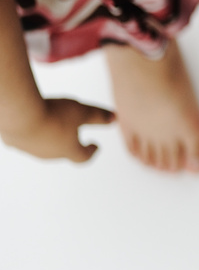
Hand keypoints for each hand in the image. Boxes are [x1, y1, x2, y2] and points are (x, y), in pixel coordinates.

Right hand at [1, 97, 115, 162]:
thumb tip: (114, 118)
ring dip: (52, 138)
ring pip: (44, 146)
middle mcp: (49, 155)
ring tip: (55, 125)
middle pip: (63, 153)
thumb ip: (99, 116)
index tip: (95, 145)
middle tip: (76, 134)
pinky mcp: (14, 142)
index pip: (83, 157)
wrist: (19, 116)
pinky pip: (27, 140)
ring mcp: (30, 150)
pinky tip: (32, 124)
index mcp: (69, 150)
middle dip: (71, 144)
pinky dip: (34, 133)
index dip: (91, 152)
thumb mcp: (82, 112)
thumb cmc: (53, 114)